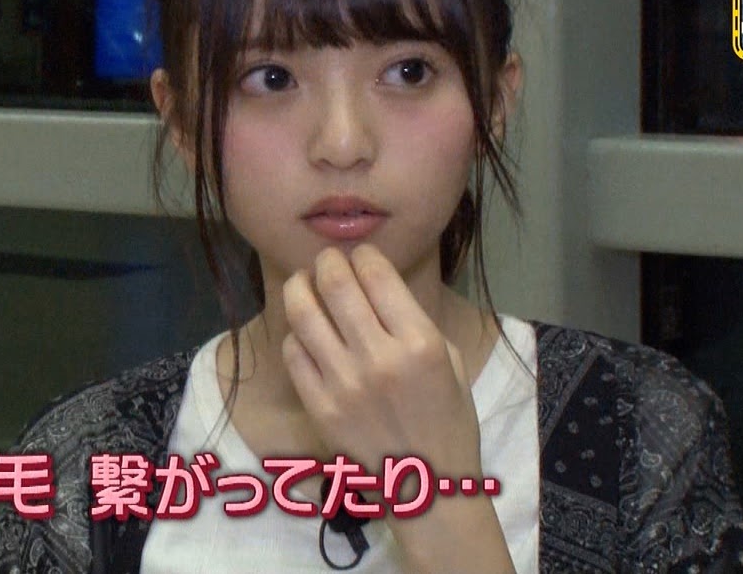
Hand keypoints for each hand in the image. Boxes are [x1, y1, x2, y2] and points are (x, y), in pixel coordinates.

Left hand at [281, 244, 482, 482]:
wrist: (427, 488)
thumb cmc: (448, 420)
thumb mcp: (449, 360)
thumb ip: (412, 319)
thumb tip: (376, 281)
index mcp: (420, 343)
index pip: (377, 275)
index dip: (363, 254)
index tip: (360, 254)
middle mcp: (378, 358)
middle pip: (335, 285)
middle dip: (327, 261)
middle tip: (327, 260)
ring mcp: (343, 384)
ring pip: (303, 313)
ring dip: (300, 287)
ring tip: (303, 282)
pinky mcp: (318, 407)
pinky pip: (293, 353)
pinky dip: (296, 333)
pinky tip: (305, 331)